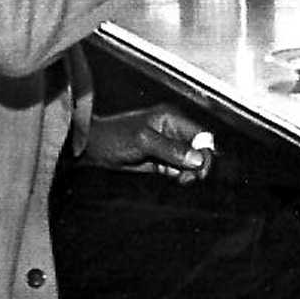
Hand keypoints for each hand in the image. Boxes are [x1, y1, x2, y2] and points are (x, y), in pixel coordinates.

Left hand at [80, 102, 214, 179]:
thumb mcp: (143, 141)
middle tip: (189, 178)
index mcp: (172, 118)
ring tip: (180, 180)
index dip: (206, 152)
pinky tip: (174, 178)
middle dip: (198, 164)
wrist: (92, 148)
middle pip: (200, 149)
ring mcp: (168, 146)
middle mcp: (174, 130)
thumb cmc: (113, 137)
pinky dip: (181, 175)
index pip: (202, 135)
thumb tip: (198, 159)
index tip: (201, 169)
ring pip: (191, 161)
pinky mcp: (162, 159)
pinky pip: (180, 168)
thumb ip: (171, 149)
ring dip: (190, 172)